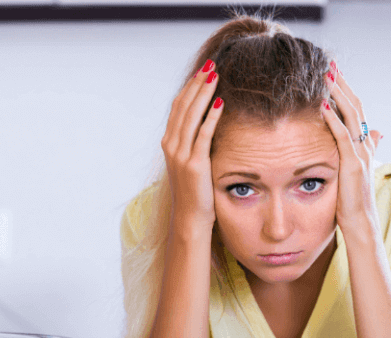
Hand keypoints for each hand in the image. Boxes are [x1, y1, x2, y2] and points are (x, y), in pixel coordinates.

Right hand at [161, 59, 223, 227]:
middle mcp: (171, 146)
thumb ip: (194, 145)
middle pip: (183, 106)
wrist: (190, 220)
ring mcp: (181, 155)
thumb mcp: (191, 165)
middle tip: (211, 65)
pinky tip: (221, 102)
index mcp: (169, 144)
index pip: (179, 108)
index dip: (190, 88)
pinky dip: (211, 116)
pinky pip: (203, 134)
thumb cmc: (195, 194)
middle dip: (198, 84)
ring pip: (191, 116)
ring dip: (204, 93)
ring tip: (215, 75)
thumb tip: (208, 127)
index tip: (203, 72)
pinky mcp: (194, 164)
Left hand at [320, 62, 382, 234]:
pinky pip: (343, 136)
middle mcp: (365, 145)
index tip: (334, 74)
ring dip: (338, 94)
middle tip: (330, 64)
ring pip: (351, 116)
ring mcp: (361, 154)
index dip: (346, 91)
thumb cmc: (353, 200)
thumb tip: (378, 133)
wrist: (360, 222)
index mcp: (364, 145)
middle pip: (355, 107)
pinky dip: (334, 119)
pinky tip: (323, 105)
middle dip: (342, 85)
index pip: (356, 111)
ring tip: (326, 76)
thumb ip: (366, 149)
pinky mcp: (353, 164)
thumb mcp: (356, 170)